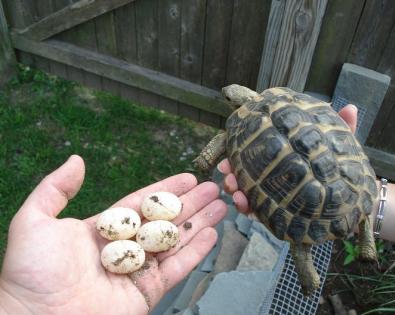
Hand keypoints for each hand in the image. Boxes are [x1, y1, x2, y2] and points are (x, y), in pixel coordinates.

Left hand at [0, 155, 225, 313]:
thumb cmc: (31, 272)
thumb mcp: (34, 221)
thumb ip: (55, 189)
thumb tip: (76, 161)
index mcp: (103, 230)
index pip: (142, 204)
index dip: (166, 190)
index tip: (188, 177)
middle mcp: (124, 248)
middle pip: (165, 220)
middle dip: (190, 204)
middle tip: (213, 188)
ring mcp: (137, 270)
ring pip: (176, 241)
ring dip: (200, 224)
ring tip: (221, 206)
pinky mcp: (147, 292)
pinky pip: (176, 268)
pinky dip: (195, 252)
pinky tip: (211, 234)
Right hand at [218, 104, 357, 212]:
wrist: (350, 200)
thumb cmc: (341, 169)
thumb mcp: (341, 148)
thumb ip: (344, 130)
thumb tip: (352, 107)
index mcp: (284, 155)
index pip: (258, 148)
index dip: (241, 146)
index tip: (230, 144)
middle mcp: (274, 173)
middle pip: (245, 168)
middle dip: (230, 168)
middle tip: (225, 169)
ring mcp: (272, 193)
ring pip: (245, 189)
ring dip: (234, 187)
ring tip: (233, 188)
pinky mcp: (274, 212)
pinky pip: (255, 210)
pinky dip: (246, 207)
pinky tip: (244, 204)